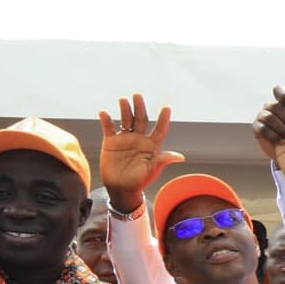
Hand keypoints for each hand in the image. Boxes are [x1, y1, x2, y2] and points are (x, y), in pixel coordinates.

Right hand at [96, 95, 183, 210]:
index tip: (167, 107)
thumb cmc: (139, 181)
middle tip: (137, 95)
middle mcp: (139, 139)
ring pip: (125, 120)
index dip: (163, 119)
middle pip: (141, 119)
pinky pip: (108, 128)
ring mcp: (125, 139)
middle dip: (140, 107)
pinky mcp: (111, 142)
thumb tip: (180, 157)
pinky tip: (104, 114)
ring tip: (123, 100)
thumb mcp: (152, 171)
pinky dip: (106, 120)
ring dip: (124, 110)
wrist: (120, 188)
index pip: (159, 129)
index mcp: (152, 145)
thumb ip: (162, 161)